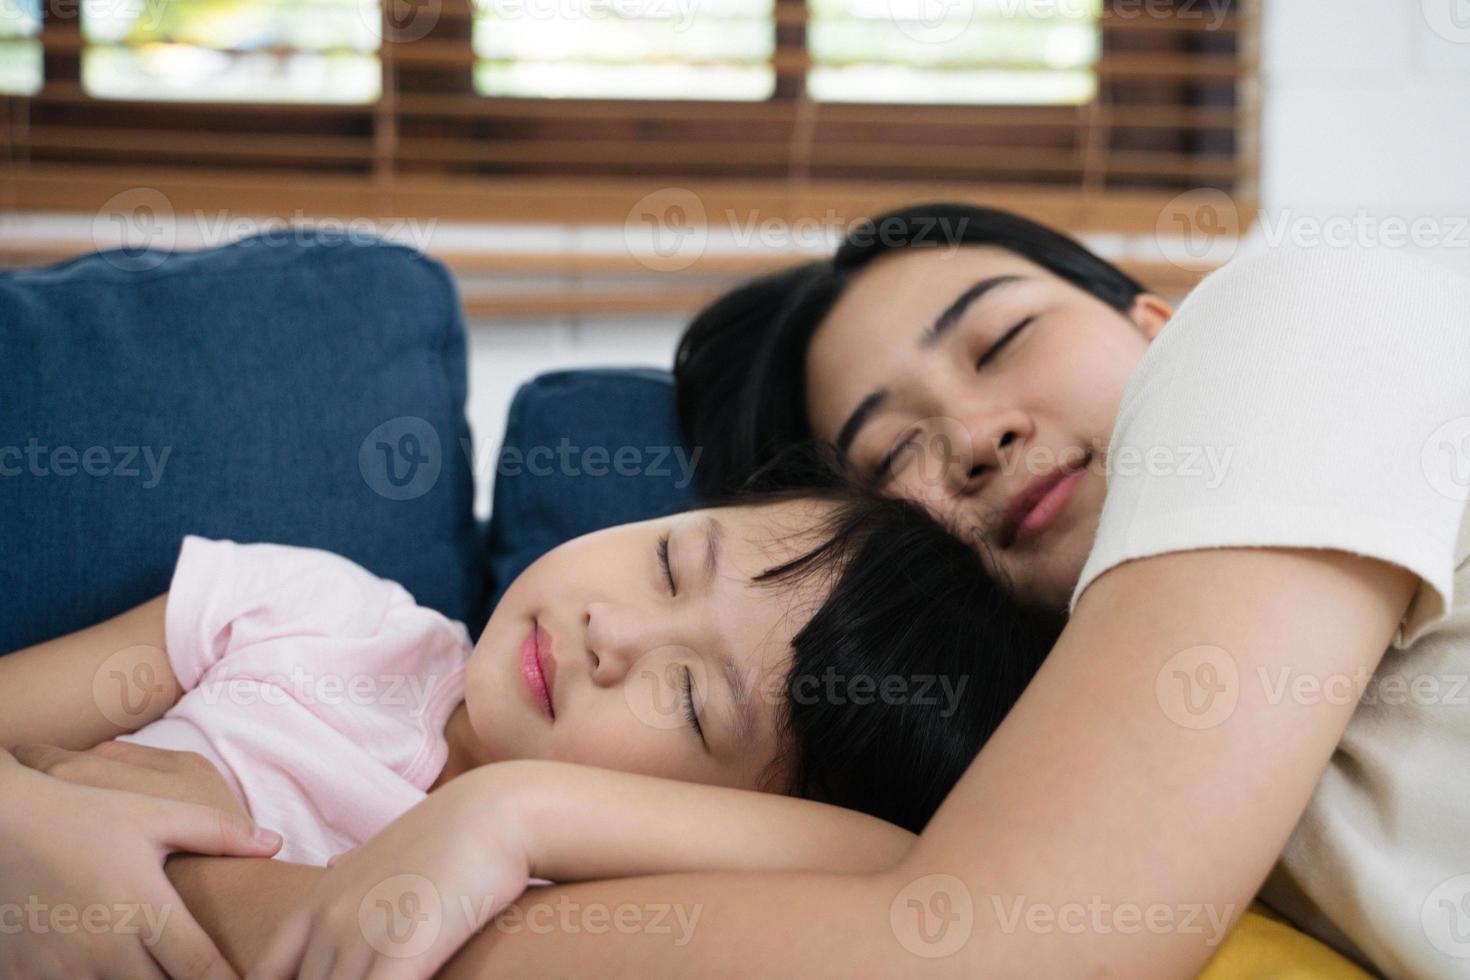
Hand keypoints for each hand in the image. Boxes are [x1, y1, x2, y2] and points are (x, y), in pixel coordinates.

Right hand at [0, 747, 282, 979]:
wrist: (0, 823)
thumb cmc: (83, 816)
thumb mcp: (154, 814)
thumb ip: (219, 833)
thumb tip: (276, 844)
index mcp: (144, 910)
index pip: (201, 970)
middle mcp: (106, 948)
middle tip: (193, 969)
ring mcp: (63, 968)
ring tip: (155, 966)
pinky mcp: (27, 975)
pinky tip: (107, 967)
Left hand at [250, 770, 530, 979]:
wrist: (497, 811)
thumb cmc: (451, 830)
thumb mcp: (385, 846)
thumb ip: (351, 865)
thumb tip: (332, 864)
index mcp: (319, 901)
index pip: (265, 972)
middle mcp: (330, 921)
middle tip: (366, 979)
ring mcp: (363, 936)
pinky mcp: (404, 952)